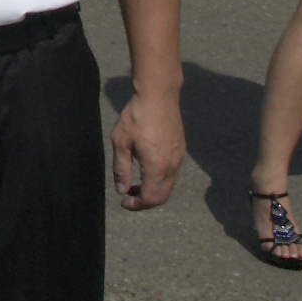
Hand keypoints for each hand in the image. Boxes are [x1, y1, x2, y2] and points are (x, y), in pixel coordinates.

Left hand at [111, 88, 184, 209]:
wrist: (159, 95)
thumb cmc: (136, 116)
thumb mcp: (121, 142)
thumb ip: (121, 169)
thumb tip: (121, 190)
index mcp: (157, 167)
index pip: (150, 198)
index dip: (136, 205)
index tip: (123, 202)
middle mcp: (172, 166)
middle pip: (162, 197)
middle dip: (144, 201)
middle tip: (128, 196)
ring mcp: (179, 158)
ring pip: (168, 186)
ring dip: (152, 190)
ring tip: (134, 183)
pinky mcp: (181, 150)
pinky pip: (172, 174)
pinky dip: (159, 180)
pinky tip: (146, 169)